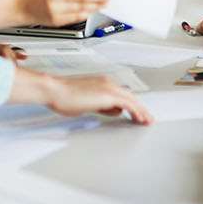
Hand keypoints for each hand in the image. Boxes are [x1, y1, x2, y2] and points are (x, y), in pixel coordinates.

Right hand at [11, 70, 151, 123]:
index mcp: (103, 82)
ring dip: (141, 111)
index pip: (122, 94)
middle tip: (147, 118)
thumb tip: (112, 110)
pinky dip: (137, 111)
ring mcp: (109, 88)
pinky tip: (140, 118)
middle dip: (140, 108)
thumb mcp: (86, 103)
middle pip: (131, 96)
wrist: (55, 90)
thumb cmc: (64, 96)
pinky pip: (129, 104)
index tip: (137, 112)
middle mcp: (108, 83)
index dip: (132, 105)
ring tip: (146, 121)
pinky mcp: (109, 95)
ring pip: (132, 100)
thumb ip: (101, 105)